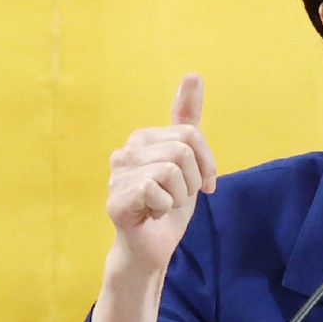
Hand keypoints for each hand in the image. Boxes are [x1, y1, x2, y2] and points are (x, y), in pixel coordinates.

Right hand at [104, 74, 216, 273]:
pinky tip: (152, 215)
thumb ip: (187, 119)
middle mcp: (124, 152)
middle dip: (194, 180)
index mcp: (142, 138)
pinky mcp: (115, 200)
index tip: (203, 182)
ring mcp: (116, 175)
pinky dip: (165, 208)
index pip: (190, 133)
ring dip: (180, 196)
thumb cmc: (169, 204)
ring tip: (164, 206)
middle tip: (179, 197)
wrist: (154, 247)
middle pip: (183, 149)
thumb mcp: (188, 160)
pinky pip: (157, 190)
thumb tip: (192, 74)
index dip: (206, 162)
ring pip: (172, 170)